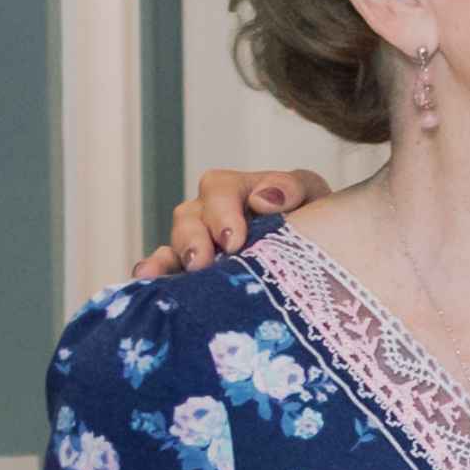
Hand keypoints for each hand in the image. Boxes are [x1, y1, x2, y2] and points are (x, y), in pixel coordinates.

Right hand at [135, 168, 331, 276]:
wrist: (323, 255)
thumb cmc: (315, 220)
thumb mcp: (313, 196)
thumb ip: (293, 188)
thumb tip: (263, 198)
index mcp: (240, 191)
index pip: (219, 188)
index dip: (221, 211)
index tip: (234, 240)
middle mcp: (212, 214)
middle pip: (189, 217)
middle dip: (194, 239)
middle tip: (204, 263)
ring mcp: (199, 243)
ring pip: (175, 244)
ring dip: (173, 258)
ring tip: (180, 276)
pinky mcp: (193, 273)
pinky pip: (167, 269)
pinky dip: (156, 273)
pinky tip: (147, 281)